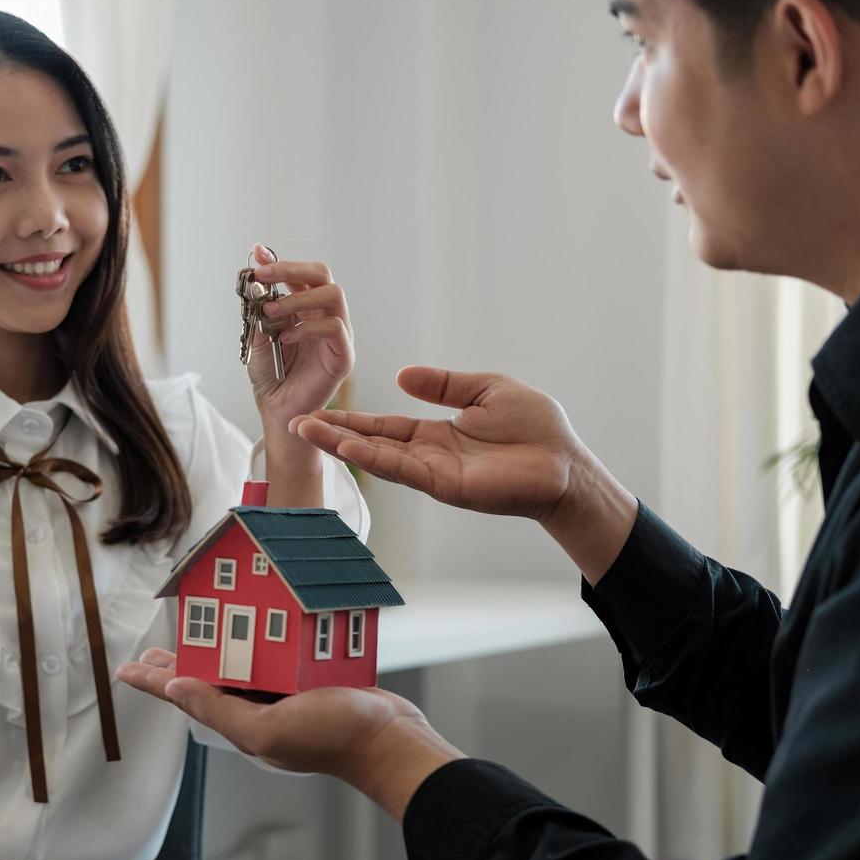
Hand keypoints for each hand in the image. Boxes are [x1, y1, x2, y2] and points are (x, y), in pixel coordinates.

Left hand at [117, 648, 462, 820]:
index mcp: (242, 721)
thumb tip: (175, 689)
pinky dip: (260, 637)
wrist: (391, 737)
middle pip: (206, 678)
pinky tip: (253, 623)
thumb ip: (220, 711)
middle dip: (178, 662)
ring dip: (216, 644)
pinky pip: (274, 654)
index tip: (124, 668)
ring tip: (192, 631)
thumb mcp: (268, 728)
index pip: (185, 696)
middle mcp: (257, 707)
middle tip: (152, 647)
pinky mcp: (308, 677)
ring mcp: (283, 693)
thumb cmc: (334, 738)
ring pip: (239, 662)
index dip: (152, 681)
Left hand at [245, 243, 354, 428]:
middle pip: (322, 274)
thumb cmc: (269, 373)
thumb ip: (259, 307)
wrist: (276, 408)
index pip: (300, 273)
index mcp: (305, 306)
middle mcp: (325, 314)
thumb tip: (254, 278)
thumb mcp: (257, 334)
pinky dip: (307, 327)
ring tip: (271, 312)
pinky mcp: (343, 355)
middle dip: (290, 269)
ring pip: (334, 295)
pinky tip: (286, 337)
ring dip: (298, 297)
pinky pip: (334, 328)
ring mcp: (338, 333)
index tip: (258, 254)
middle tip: (263, 276)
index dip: (280, 260)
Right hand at [290, 366, 586, 521]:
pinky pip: (402, 469)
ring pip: (378, 456)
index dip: (350, 420)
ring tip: (306, 431)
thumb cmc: (536, 428)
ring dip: (341, 444)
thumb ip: (443, 384)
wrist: (565, 462)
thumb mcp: (485, 390)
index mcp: (435, 433)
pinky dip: (373, 457)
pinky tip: (347, 446)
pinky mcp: (446, 485)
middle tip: (293, 423)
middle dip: (331, 434)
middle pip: (370, 442)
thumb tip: (401, 374)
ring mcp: (433, 473)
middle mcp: (428, 455)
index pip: (383, 426)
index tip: (316, 412)